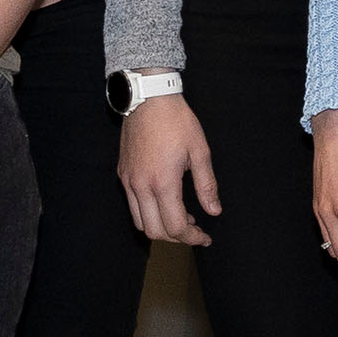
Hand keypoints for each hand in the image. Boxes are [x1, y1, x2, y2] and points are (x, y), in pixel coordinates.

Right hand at [119, 95, 219, 246]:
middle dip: (177, 238)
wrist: (149, 98)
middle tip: (195, 231)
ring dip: (161, 228)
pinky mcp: (123, 174)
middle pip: (155, 231)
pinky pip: (133, 206)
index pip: (175, 226)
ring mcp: (129, 181)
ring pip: (140, 222)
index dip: (192, 238)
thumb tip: (214, 211)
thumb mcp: (200, 151)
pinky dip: (149, 214)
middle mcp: (141, 186)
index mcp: (162, 182)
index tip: (206, 237)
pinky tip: (165, 202)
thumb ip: (207, 185)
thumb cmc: (177, 121)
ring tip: (182, 218)